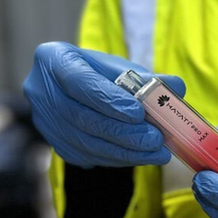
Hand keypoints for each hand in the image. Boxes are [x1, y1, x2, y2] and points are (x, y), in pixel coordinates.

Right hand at [23, 42, 184, 167]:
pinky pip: (88, 156)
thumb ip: (146, 78)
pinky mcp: (55, 144)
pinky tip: (139, 157)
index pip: (80, 82)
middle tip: (155, 139)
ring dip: (124, 151)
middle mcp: (40, 91)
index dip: (109, 100)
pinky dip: (117, 158)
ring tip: (156, 152)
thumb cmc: (97, 73)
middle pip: (84, 118)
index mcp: (53, 59)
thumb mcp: (117, 67)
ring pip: (86, 142)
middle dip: (124, 132)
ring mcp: (44, 122)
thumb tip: (177, 87)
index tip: (138, 113)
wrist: (69, 90)